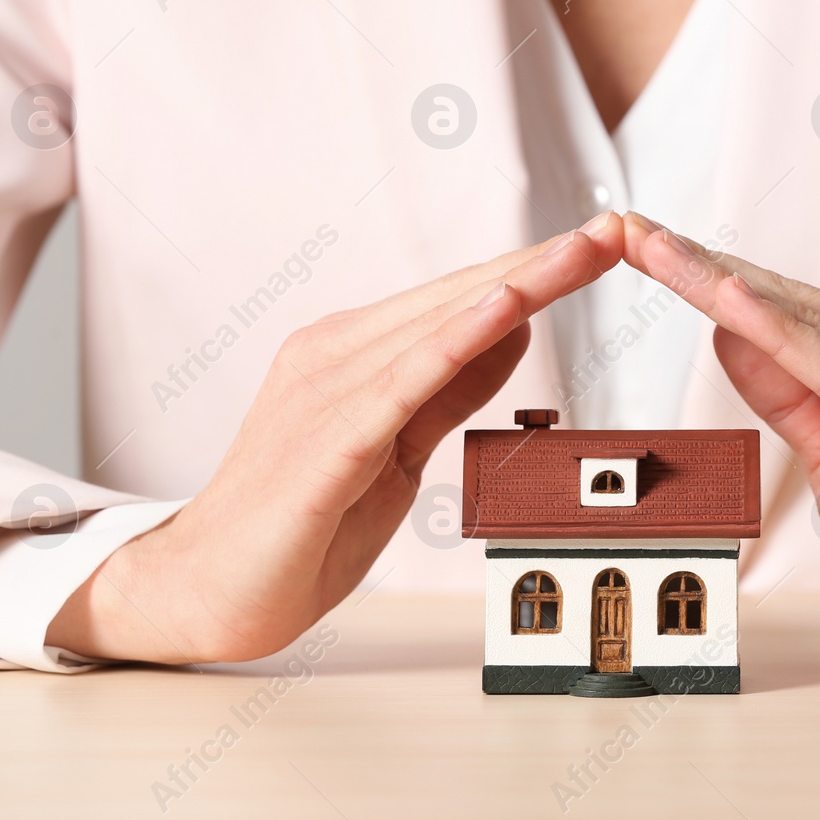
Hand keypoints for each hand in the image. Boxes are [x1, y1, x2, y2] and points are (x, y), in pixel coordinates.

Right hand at [48, 215, 623, 663]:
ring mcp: (326, 389)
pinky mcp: (326, 439)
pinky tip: (507, 307)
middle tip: (613, 229)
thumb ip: (448, 389)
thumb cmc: (301, 523)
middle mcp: (336, 354)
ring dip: (519, 283)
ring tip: (583, 251)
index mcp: (354, 353)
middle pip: (456, 297)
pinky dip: (457, 340)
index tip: (597, 243)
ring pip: (439, 324)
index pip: (457, 300)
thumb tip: (514, 329)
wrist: (206, 590)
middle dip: (541, 263)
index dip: (531, 270)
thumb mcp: (397, 450)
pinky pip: (403, 380)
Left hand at [620, 213, 819, 669]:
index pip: (780, 310)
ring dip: (721, 281)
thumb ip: (793, 402)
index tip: (643, 247)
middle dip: (697, 262)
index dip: (708, 276)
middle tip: (627, 226)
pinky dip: (779, 335)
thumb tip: (731, 342)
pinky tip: (729, 304)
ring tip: (657, 248)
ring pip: (801, 321)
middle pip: (782, 298)